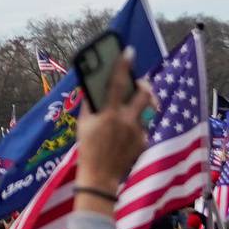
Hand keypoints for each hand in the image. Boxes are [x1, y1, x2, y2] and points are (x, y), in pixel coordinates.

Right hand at [75, 50, 151, 191]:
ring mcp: (137, 132)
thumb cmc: (87, 148)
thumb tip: (93, 88)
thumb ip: (90, 104)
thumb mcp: (83, 124)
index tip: (129, 51)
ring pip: (145, 110)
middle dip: (143, 84)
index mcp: (109, 114)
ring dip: (139, 106)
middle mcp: (126, 120)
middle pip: (144, 94)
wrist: (99, 178)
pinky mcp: (143, 142)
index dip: (123, 65)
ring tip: (132, 108)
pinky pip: (143, 127)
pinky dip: (135, 126)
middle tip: (139, 82)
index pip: (118, 83)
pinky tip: (125, 135)